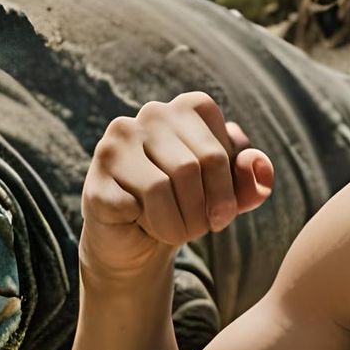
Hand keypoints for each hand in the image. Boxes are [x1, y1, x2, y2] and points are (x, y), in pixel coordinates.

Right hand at [80, 91, 272, 281]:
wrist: (143, 240)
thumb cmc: (192, 205)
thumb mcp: (234, 196)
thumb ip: (254, 179)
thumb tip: (254, 163)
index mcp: (190, 108)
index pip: (220, 153)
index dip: (227, 192)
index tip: (222, 212)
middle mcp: (152, 114)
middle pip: (192, 167)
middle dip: (203, 211)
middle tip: (200, 229)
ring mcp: (116, 143)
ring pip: (162, 186)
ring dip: (179, 224)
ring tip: (176, 230)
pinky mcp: (96, 178)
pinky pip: (133, 206)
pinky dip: (150, 226)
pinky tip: (143, 223)